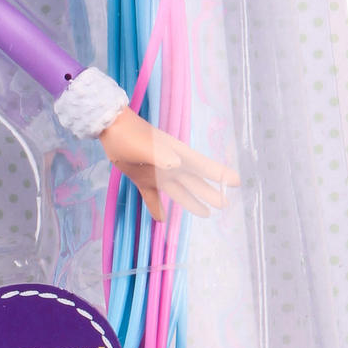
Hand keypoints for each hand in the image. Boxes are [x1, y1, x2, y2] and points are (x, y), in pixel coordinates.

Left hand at [99, 106, 236, 221]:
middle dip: (210, 192)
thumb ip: (161, 154)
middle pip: (195, 182)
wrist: (111, 128)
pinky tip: (162, 219)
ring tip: (206, 214)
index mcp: (177, 155)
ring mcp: (157, 174)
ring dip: (192, 202)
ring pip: (179, 191)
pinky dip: (156, 208)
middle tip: (224, 204)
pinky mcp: (142, 179)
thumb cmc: (131, 134)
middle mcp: (171, 166)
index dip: (220, 174)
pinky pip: (152, 197)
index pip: (203, 166)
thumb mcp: (147, 145)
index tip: (237, 182)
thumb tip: (176, 164)